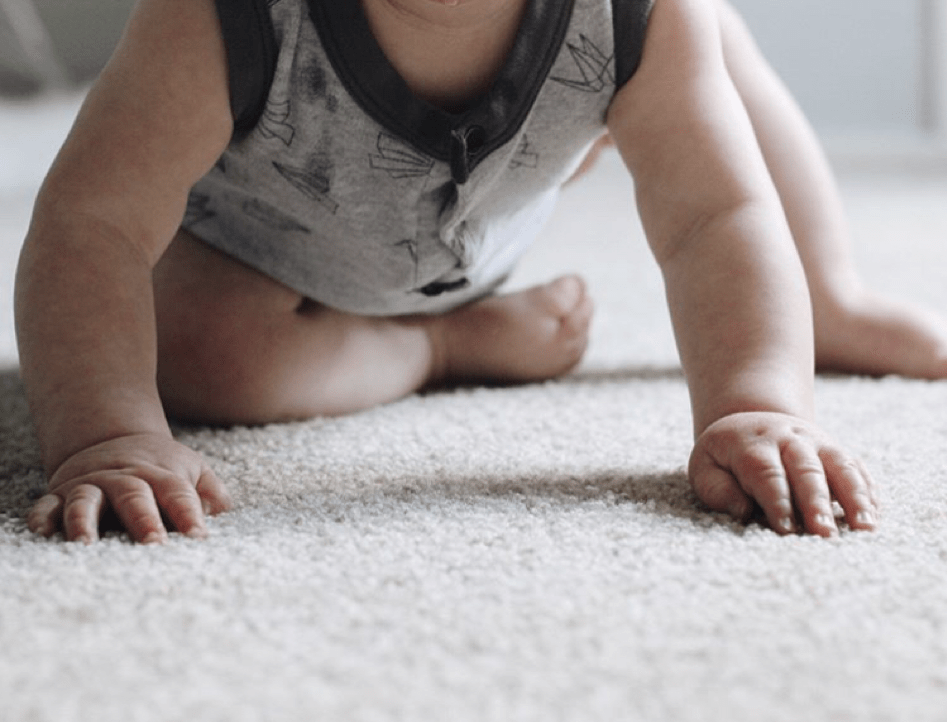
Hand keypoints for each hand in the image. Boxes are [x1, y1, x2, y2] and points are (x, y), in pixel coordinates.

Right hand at [27, 433, 231, 543]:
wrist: (115, 440)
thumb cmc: (162, 468)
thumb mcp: (193, 471)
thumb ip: (212, 492)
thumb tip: (221, 513)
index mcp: (162, 476)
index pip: (179, 494)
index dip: (190, 514)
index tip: (199, 537)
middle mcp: (125, 480)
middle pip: (135, 496)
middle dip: (143, 520)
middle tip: (153, 543)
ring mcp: (91, 485)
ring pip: (86, 500)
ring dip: (85, 521)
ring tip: (86, 545)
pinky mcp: (61, 494)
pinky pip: (47, 505)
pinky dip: (43, 517)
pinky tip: (41, 532)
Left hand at [689, 412, 878, 535]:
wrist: (752, 419)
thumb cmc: (726, 456)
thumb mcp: (705, 466)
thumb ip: (716, 488)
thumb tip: (741, 510)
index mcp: (752, 444)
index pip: (766, 473)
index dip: (777, 501)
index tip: (785, 529)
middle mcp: (789, 439)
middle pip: (806, 470)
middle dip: (816, 503)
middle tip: (824, 534)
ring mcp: (817, 442)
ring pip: (840, 465)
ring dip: (854, 497)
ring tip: (865, 528)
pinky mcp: (837, 450)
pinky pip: (857, 468)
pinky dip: (867, 491)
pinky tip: (873, 518)